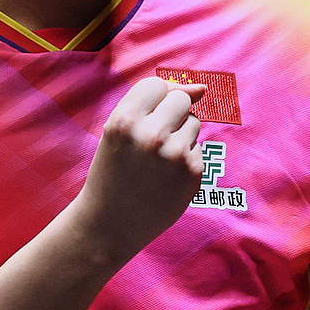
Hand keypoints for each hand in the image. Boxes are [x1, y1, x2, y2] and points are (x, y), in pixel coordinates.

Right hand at [69, 77, 205, 262]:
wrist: (109, 225)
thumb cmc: (112, 173)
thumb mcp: (118, 133)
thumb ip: (153, 105)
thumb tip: (201, 88)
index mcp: (125, 120)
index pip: (157, 84)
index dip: (156, 98)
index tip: (149, 116)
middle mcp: (151, 134)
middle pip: (181, 99)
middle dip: (172, 113)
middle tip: (154, 138)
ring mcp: (174, 154)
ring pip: (194, 122)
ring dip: (181, 134)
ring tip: (157, 159)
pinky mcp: (193, 172)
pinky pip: (198, 147)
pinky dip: (185, 157)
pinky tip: (166, 176)